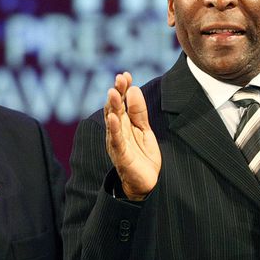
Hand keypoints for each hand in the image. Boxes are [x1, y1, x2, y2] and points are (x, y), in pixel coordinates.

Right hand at [104, 72, 160, 199]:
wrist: (146, 185)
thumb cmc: (143, 156)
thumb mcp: (144, 130)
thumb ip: (139, 112)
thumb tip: (133, 89)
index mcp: (124, 124)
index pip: (121, 102)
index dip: (123, 88)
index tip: (125, 74)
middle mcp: (118, 132)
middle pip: (115, 109)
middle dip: (117, 93)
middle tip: (119, 78)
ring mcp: (118, 143)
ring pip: (113, 122)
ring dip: (112, 107)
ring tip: (113, 92)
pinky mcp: (121, 156)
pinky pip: (116, 141)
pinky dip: (114, 129)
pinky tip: (114, 118)